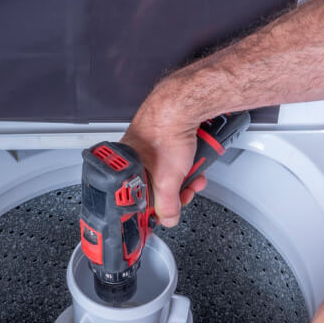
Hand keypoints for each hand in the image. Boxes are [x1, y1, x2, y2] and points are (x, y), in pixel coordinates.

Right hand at [123, 81, 207, 227]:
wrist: (182, 104)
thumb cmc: (165, 131)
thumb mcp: (166, 181)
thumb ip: (167, 206)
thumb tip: (167, 218)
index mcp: (125, 164)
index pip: (135, 196)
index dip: (154, 206)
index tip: (162, 212)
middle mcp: (134, 152)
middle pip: (156, 183)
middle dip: (177, 189)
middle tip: (187, 190)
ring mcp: (150, 140)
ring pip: (169, 169)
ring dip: (187, 175)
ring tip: (196, 173)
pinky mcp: (166, 133)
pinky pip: (177, 155)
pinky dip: (189, 160)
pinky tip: (198, 160)